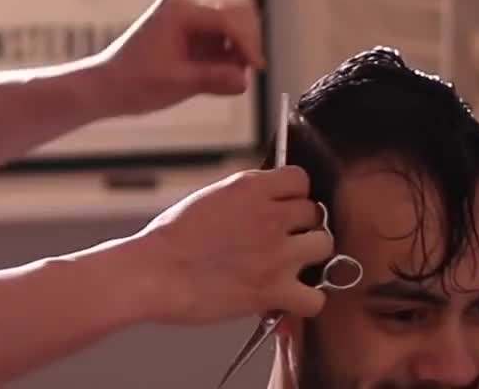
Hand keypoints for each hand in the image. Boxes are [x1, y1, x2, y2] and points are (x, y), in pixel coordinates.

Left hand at [90, 0, 263, 115]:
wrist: (108, 85)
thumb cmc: (133, 82)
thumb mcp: (176, 84)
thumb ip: (213, 80)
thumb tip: (244, 81)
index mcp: (179, 10)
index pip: (228, 17)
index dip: (247, 42)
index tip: (256, 67)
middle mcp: (185, 2)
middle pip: (238, 7)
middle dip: (248, 38)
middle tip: (247, 69)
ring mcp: (188, 10)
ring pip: (235, 16)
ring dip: (240, 42)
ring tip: (230, 73)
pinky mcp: (191, 24)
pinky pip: (224, 28)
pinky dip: (231, 46)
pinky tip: (221, 68)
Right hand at [130, 166, 332, 325]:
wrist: (154, 273)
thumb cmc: (170, 239)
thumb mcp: (209, 198)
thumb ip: (245, 198)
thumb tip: (268, 204)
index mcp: (250, 188)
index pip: (300, 179)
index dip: (293, 194)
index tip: (284, 206)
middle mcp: (269, 216)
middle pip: (314, 213)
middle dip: (300, 225)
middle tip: (282, 239)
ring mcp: (276, 254)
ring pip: (324, 246)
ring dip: (308, 256)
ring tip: (288, 265)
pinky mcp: (274, 290)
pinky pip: (316, 296)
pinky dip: (306, 300)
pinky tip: (289, 297)